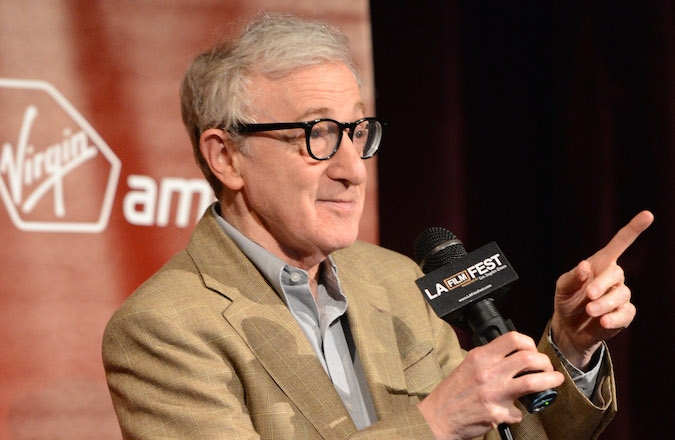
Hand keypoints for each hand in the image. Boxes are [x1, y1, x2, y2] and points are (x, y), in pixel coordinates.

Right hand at [417, 332, 564, 439]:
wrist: (438, 416)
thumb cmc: (451, 393)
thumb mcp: (468, 366)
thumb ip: (489, 361)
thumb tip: (513, 359)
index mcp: (480, 356)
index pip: (513, 339)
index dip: (529, 343)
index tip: (533, 351)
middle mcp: (488, 371)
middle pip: (529, 358)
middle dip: (545, 362)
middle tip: (548, 368)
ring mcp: (494, 392)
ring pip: (533, 382)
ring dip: (550, 381)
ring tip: (554, 381)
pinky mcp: (497, 413)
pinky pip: (518, 412)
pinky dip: (518, 413)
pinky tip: (512, 413)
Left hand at [551, 210, 653, 369]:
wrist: (568, 327)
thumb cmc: (567, 300)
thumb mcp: (562, 287)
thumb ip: (571, 277)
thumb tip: (584, 266)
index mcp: (600, 264)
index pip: (619, 244)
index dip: (633, 229)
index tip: (648, 215)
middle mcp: (613, 277)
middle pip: (616, 274)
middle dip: (602, 285)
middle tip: (588, 295)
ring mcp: (620, 296)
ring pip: (621, 295)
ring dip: (605, 304)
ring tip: (590, 311)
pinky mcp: (624, 314)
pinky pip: (626, 314)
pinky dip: (615, 317)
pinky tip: (603, 321)